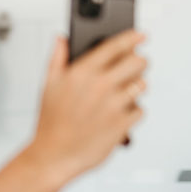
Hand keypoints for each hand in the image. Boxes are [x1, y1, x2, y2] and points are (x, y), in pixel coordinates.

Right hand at [31, 31, 146, 179]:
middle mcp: (100, 86)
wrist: (54, 155)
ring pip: (142, 85)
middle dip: (138, 62)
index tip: (140, 35)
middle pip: (137, 62)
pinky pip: (140, 110)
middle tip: (134, 66)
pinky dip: (133, 111)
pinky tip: (119, 113)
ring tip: (123, 94)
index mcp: (82, 72)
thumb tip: (61, 38)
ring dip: (136, 87)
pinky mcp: (122, 124)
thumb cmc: (51, 122)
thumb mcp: (48, 85)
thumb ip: (57, 57)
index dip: (132, 37)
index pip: (115, 46)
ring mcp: (113, 105)